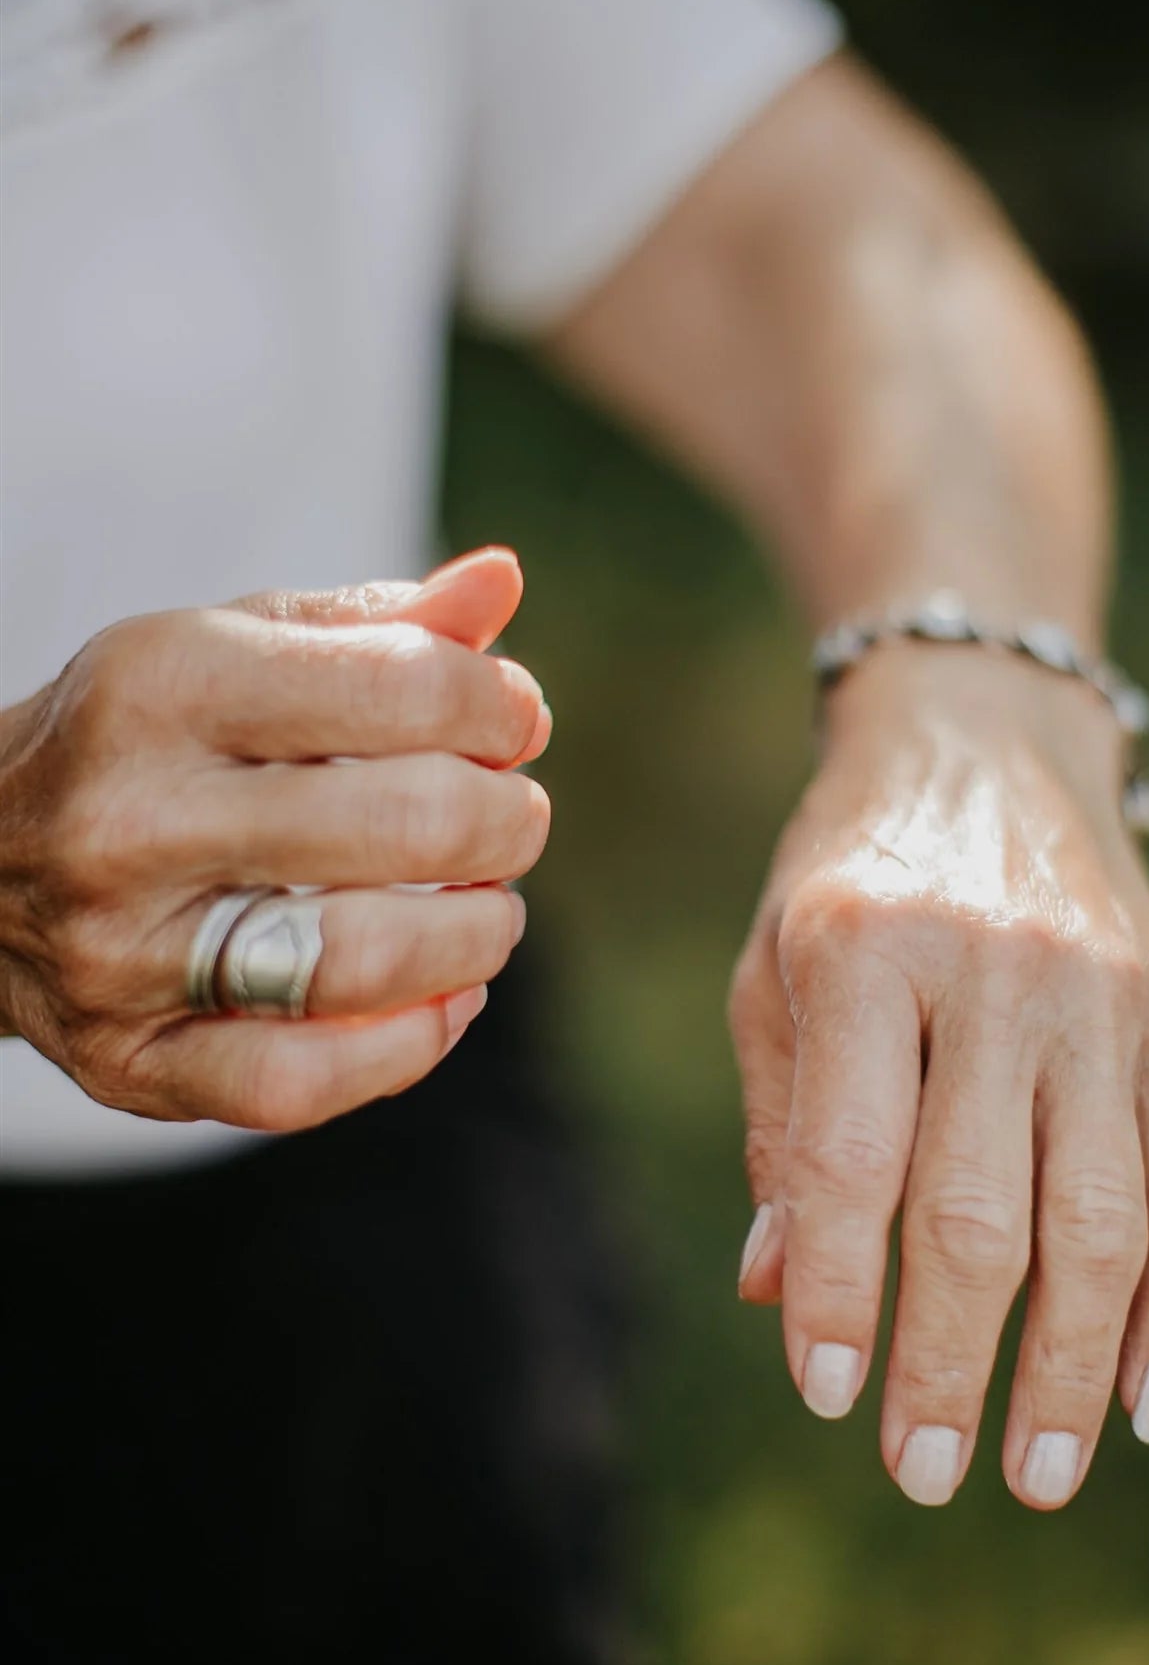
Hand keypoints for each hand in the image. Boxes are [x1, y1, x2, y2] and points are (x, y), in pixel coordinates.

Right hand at [0, 548, 550, 1131]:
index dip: (497, 708)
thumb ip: (373, 624)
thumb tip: (501, 582)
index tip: (512, 723)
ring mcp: (121, 953)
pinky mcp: (129, 1061)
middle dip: (506, 819)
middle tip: (510, 815)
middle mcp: (132, 819)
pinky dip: (411, 1044)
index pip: (401, 690)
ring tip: (487, 903)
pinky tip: (446, 994)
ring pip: (365, 962)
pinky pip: (305, 1083)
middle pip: (407, 824)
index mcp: (164, 687)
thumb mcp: (232, 647)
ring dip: (478, 933)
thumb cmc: (143, 740)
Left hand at [730, 642, 1148, 1509]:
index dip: (836, 1287)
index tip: (826, 1395)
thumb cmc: (850, 872)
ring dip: (1077, 1366)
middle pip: (981, 1209)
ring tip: (1041, 1474)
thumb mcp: (775, 964)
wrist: (984, 741)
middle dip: (954, 1362)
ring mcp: (1103, 994)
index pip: (848, 1155)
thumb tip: (774, 1292)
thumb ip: (781, 1121)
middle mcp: (995, 969)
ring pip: (1106, 1217)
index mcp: (864, 947)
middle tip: (926, 1476)